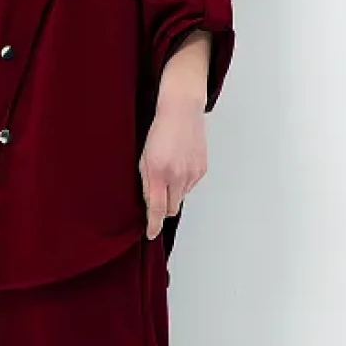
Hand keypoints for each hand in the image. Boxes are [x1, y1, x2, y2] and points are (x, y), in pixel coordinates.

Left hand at [139, 95, 207, 241]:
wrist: (181, 112)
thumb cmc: (159, 132)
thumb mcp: (143, 158)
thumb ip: (146, 184)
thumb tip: (149, 205)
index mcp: (159, 173)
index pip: (156, 209)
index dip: (153, 225)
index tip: (151, 234)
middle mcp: (178, 176)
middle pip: (170, 208)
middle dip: (163, 207)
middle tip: (158, 193)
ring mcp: (192, 174)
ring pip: (181, 196)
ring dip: (173, 191)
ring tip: (169, 169)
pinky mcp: (202, 169)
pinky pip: (190, 186)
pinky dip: (183, 181)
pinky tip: (179, 164)